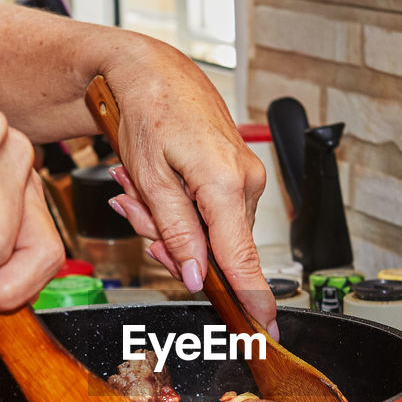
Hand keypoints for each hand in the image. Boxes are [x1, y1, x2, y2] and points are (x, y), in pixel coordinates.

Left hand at [94, 43, 276, 335]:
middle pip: (215, 250)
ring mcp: (246, 178)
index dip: (253, 300)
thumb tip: (196, 276)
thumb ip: (175, 232)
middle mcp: (246, 183)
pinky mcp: (238, 176)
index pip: (243, 259)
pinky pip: (210, 214)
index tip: (266, 331)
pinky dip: (180, 208)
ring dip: (169, 222)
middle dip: (171, 243)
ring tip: (141, 187)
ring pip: (208, 233)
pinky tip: (157, 185)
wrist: (152, 70)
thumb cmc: (148, 111)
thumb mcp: (149, 179)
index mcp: (225, 184)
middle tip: (136, 210)